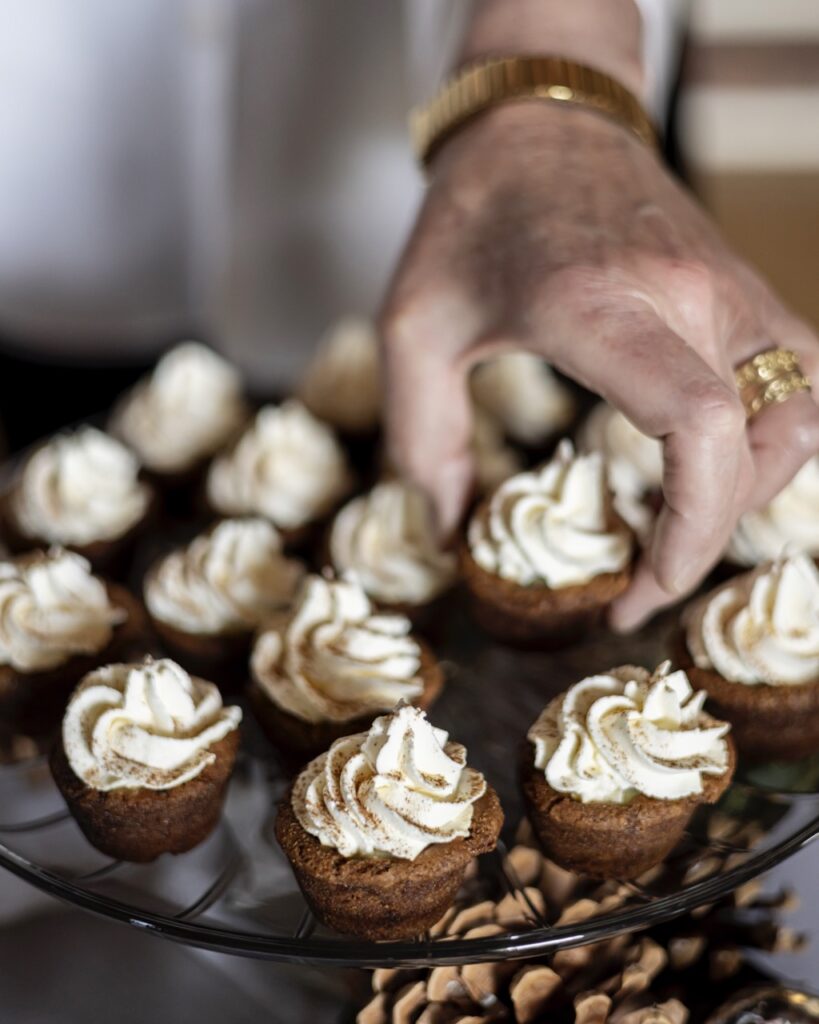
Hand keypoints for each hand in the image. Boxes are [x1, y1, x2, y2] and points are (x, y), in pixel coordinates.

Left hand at [380, 103, 818, 628]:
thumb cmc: (469, 220)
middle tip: (640, 587)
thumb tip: (445, 533)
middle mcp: (685, 294)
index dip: (689, 530)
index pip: (698, 426)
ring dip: (752, 493)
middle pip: (759, 443)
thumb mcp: (413, 328)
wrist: (539, 123)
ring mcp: (730, 286)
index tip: (638, 590)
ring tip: (677, 527)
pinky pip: (801, 379)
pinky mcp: (744, 288)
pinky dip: (774, 442)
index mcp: (596, 305)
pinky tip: (716, 468)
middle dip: (706, 539)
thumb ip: (421, 438)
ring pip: (801, 417)